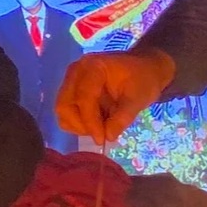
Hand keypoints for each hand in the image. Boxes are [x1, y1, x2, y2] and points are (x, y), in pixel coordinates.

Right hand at [58, 49, 174, 143]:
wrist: (143, 69)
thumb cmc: (143, 79)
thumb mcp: (139, 98)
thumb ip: (123, 117)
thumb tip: (108, 136)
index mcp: (93, 67)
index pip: (83, 97)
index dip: (90, 122)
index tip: (102, 140)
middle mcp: (76, 71)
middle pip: (65, 105)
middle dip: (81, 125)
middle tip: (101, 135)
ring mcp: (71, 80)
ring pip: (63, 111)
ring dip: (78, 125)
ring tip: (101, 128)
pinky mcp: (70, 90)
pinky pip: (66, 113)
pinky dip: (77, 123)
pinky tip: (96, 123)